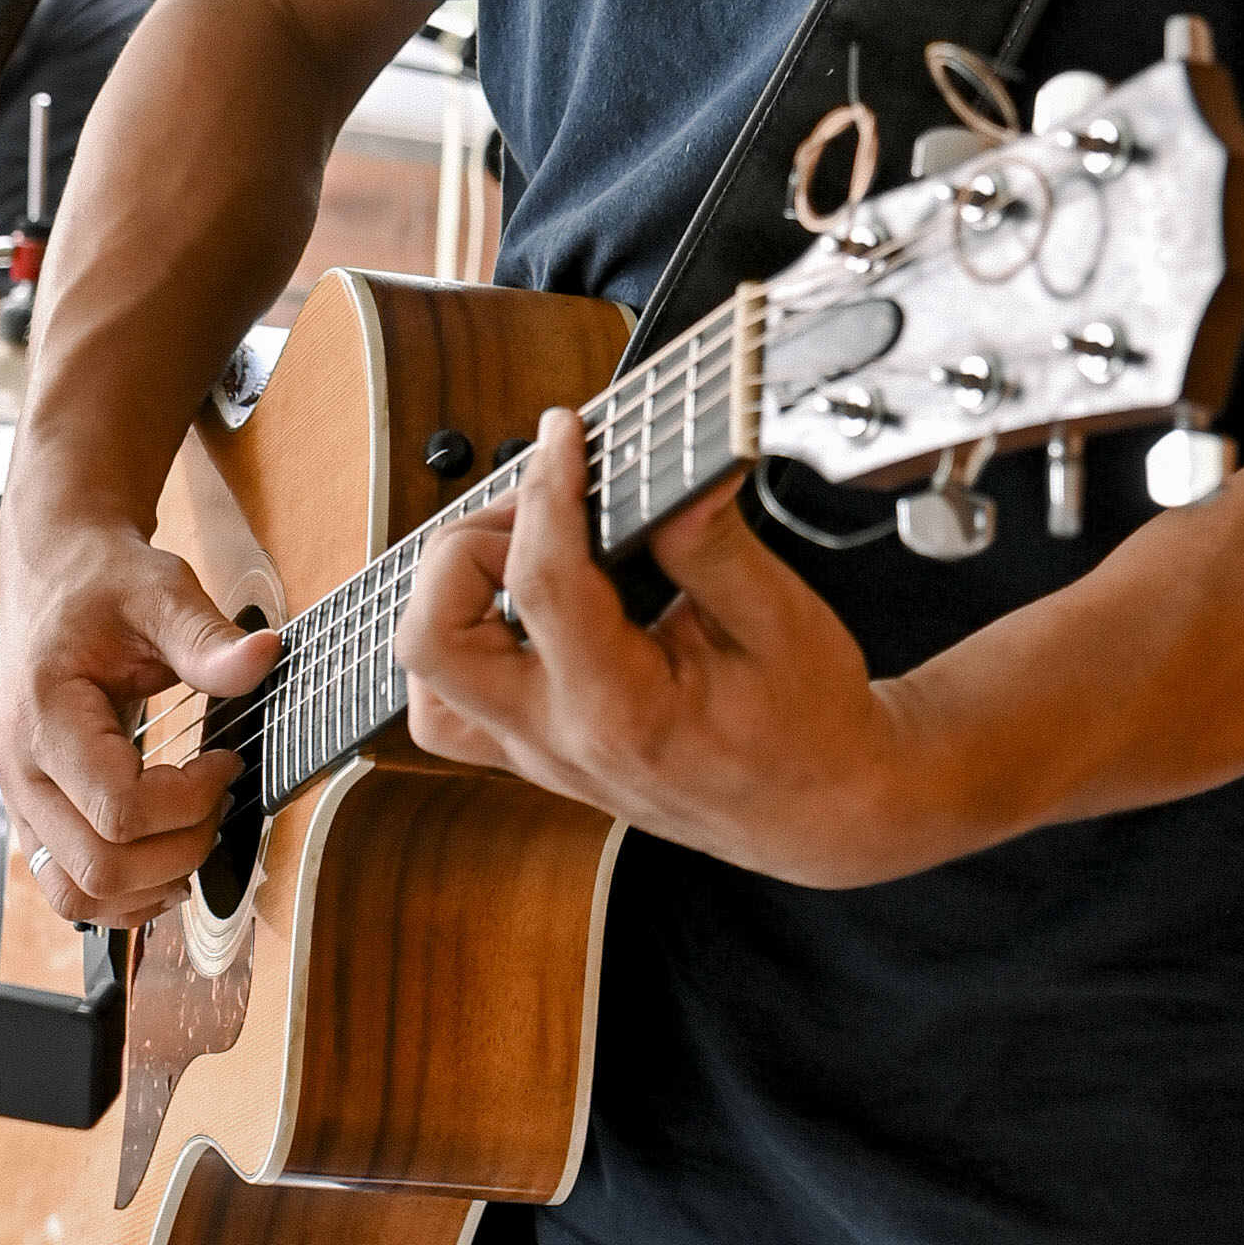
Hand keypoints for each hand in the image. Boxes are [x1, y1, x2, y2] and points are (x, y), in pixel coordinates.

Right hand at [0, 518, 276, 928]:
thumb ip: (208, 638)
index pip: (120, 811)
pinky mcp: (33, 812)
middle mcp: (19, 770)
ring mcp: (20, 799)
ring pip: (74, 893)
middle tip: (219, 802)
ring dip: (147, 888)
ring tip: (197, 839)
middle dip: (179, 850)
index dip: (189, 802)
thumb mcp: (160, 592)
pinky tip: (165, 864)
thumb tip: (265, 657)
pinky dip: (120, 892)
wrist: (51, 575)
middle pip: (98, 867)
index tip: (227, 762)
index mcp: (44, 718)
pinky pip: (67, 884)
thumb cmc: (102, 583)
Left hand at [394, 409, 942, 888]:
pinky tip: (515, 607)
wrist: (817, 810)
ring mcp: (536, 755)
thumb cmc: (806, 725)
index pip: (541, 580)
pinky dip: (463, 643)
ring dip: (451, 598)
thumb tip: (672, 470)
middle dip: (467, 545)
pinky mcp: (534, 755)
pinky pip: (452, 707)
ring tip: (526, 551)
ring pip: (426, 679)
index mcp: (621, 710)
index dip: (545, 487)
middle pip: (435, 638)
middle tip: (542, 507)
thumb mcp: (780, 620)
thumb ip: (711, 544)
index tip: (565, 433)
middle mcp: (558, 740)